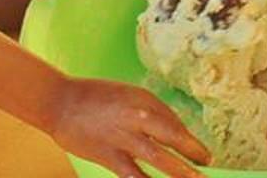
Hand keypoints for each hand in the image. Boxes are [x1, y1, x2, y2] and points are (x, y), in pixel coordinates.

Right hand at [49, 76, 210, 177]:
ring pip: (159, 158)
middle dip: (193, 153)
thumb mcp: (127, 96)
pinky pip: (134, 175)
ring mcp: (123, 136)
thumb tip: (171, 133)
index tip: (201, 153)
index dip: (189, 139)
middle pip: (173, 136)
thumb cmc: (94, 97)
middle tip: (207, 164)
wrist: (59, 101)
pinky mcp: (109, 154)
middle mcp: (137, 115)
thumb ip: (148, 114)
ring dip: (180, 172)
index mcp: (143, 99)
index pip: (174, 122)